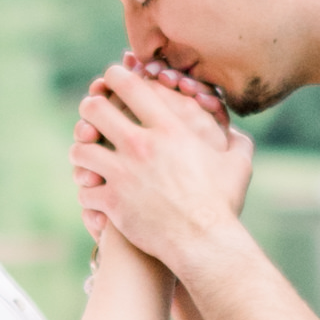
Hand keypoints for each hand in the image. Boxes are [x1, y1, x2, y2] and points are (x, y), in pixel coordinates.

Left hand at [75, 56, 253, 269]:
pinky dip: (87, 191)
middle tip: (92, 114)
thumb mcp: (238, 165)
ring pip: (81, 149)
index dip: (115, 77)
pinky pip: (84, 190)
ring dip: (83, 150)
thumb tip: (237, 132)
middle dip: (90, 108)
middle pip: (95, 110)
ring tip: (88, 155)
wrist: (204, 242)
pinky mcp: (112, 202)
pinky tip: (95, 193)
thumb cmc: (223, 204)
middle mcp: (141, 146)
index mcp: (169, 129)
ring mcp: (122, 174)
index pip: (131, 86)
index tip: (109, 79)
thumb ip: (236, 142)